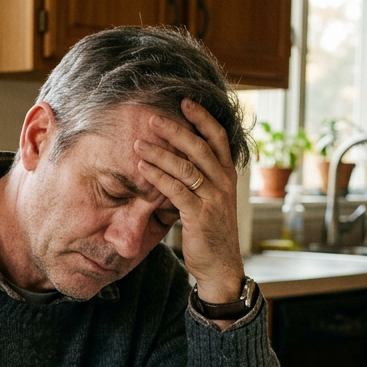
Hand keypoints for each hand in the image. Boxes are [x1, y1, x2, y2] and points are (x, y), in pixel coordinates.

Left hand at [133, 99, 245, 314]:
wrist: (221, 265)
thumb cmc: (211, 231)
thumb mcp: (212, 199)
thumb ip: (200, 177)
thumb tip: (178, 155)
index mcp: (228, 174)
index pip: (218, 137)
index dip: (202, 118)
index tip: (184, 101)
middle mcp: (224, 183)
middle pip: (200, 147)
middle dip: (176, 130)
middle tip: (152, 118)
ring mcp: (213, 199)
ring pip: (186, 167)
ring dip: (160, 153)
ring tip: (138, 143)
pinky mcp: (199, 216)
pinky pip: (176, 191)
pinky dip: (158, 177)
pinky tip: (142, 169)